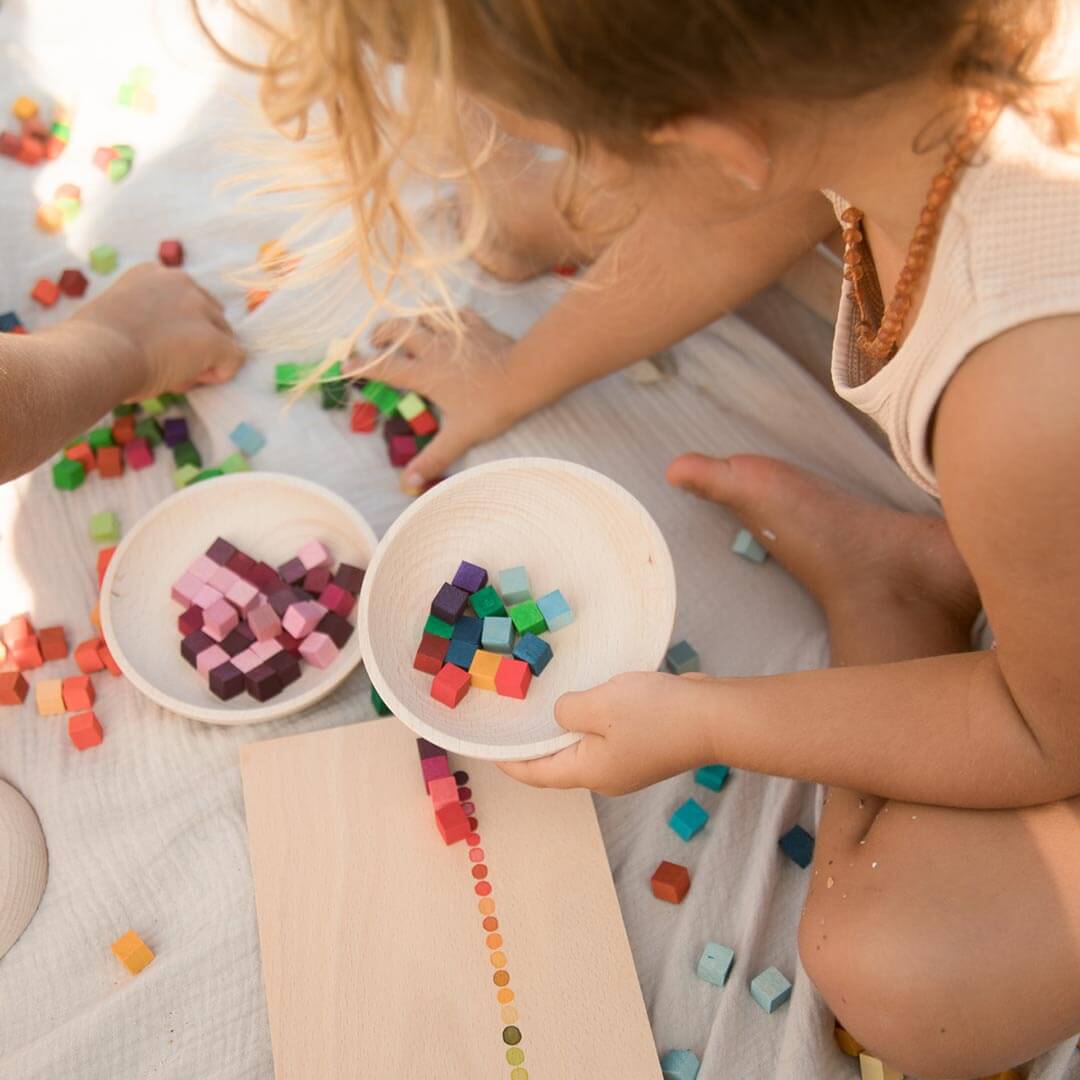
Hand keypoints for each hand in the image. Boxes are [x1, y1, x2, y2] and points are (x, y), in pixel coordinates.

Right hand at [69, 263, 244, 399]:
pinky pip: (234, 359)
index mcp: (153, 273)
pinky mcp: (213, 339)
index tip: (154, 345)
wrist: (94, 355)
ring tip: (171, 372)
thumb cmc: (91, 344)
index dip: (177, 328)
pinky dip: (218, 374)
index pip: (185, 300)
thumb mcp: (117, 315)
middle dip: (196, 341)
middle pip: (210, 315)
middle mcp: (181, 282)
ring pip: (223, 337)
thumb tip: (160, 343)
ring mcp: (200, 309)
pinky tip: (186, 380)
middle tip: (165, 363)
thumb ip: (144, 318)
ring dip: (206, 358)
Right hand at [348, 309, 528, 487]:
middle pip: (398, 329)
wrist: (525, 376)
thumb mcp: (460, 436)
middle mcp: (434, 348)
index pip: (385, 367)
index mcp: (425, 374)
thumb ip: (434, 457)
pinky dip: (445, 315)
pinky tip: (447, 322)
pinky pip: (455, 312)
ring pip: (423, 314)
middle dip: (382, 333)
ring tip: (407, 327)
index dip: (362, 366)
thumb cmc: (490, 406)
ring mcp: (455, 333)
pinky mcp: (476, 325)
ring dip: (411, 318)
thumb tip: (408, 483)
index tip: (344, 365)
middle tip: (376, 341)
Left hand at [499, 672, 716, 794]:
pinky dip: (593, 720)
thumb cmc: (656, 715)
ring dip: (566, 729)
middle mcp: (607, 776)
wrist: (715, 718)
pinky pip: (609, 734)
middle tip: (515, 721)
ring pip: (586, 747)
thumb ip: (568, 710)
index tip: (488, 750)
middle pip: (559, 763)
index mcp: (590, 772)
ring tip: (547, 705)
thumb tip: (562, 715)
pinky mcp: (647, 747)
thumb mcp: (600, 704)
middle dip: (536, 745)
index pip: (537, 775)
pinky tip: (592, 697)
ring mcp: (629, 764)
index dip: (509, 763)